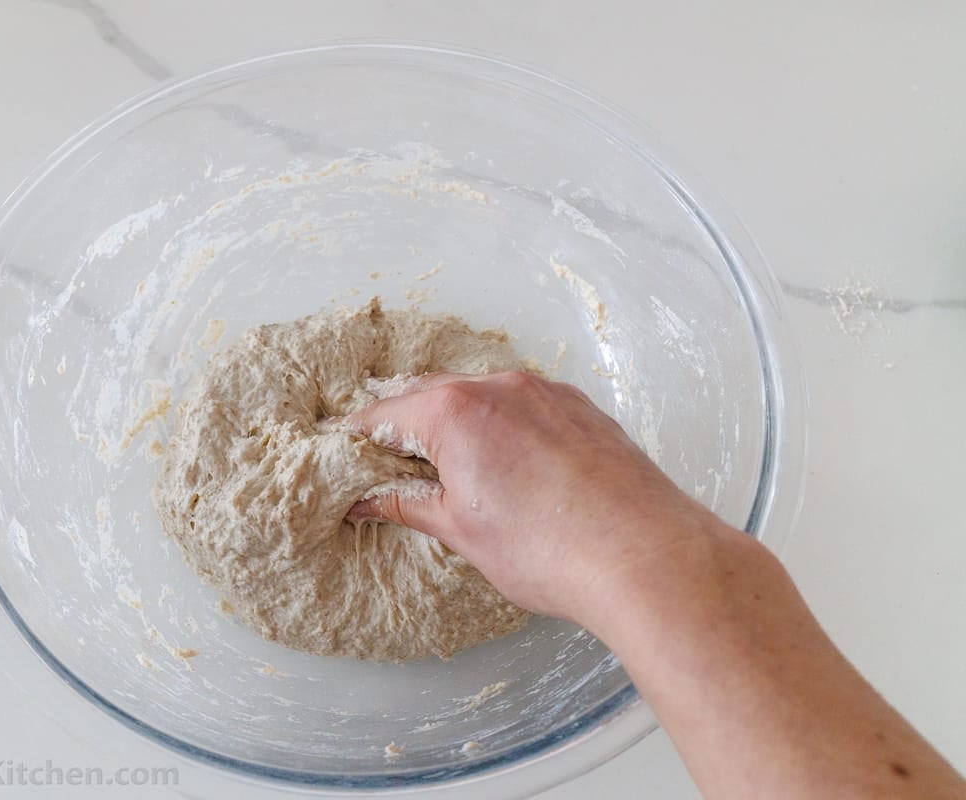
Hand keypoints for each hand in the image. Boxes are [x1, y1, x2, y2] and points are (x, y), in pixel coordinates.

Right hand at [345, 371, 724, 624]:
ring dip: (457, 424)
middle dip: (406, 426)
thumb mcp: (461, 529)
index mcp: (455, 410)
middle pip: (431, 396)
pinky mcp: (581, 409)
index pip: (386, 414)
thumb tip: (368, 500)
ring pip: (482, 396)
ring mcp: (546, 393)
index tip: (346, 456)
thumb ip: (407, 504)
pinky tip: (506, 465)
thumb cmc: (551, 548)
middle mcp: (499, 386)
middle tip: (389, 466)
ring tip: (449, 469)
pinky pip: (524, 405)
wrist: (646, 556)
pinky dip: (502, 425)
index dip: (360, 438)